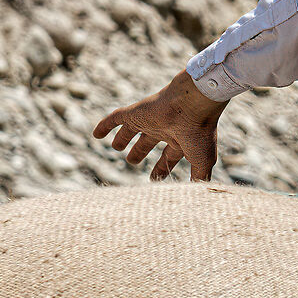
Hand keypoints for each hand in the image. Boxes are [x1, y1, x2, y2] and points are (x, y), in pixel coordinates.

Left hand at [93, 70, 226, 181]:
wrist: (191, 105)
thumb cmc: (199, 135)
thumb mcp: (202, 161)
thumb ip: (199, 177)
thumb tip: (197, 192)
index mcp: (180, 141)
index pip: (167, 157)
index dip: (161, 168)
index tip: (154, 179)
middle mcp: (163, 130)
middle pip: (147, 143)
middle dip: (140, 152)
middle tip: (131, 161)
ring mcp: (148, 120)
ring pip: (131, 130)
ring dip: (123, 138)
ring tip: (115, 146)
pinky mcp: (134, 113)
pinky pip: (114, 118)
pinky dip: (104, 126)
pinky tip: (96, 134)